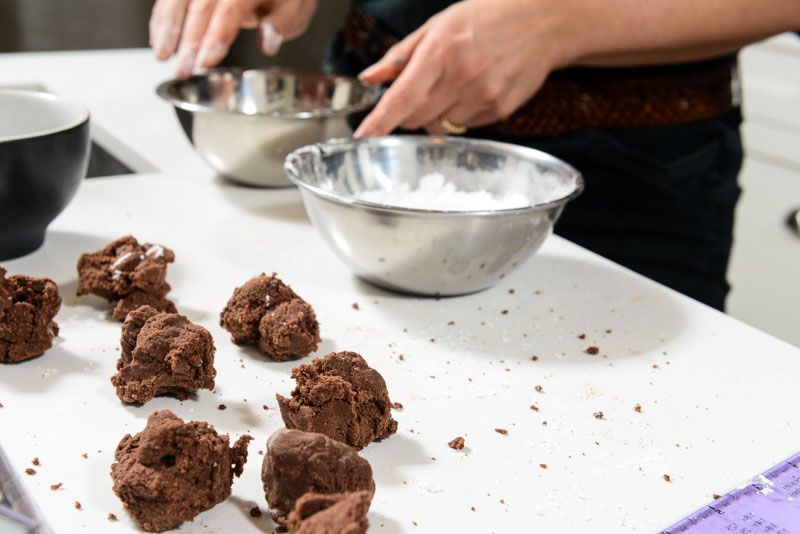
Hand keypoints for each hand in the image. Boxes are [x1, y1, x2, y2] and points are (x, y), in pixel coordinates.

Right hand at [149, 0, 318, 77]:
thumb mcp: (295, 8)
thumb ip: (282, 23)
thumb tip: (268, 41)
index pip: (229, 10)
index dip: (216, 36)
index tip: (206, 61)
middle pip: (200, 6)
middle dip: (188, 41)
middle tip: (183, 69)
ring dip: (167, 26)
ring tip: (162, 54)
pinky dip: (163, 15)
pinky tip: (158, 37)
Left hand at [354, 0, 573, 136]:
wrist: (542, 22)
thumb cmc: (487, 17)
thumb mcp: (438, 25)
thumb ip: (401, 55)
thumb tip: (369, 78)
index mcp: (440, 52)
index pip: (401, 97)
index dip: (379, 122)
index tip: (362, 137)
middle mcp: (461, 78)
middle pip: (415, 119)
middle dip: (407, 112)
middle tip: (420, 90)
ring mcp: (482, 97)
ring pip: (439, 125)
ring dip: (436, 113)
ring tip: (454, 83)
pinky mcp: (499, 111)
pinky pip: (465, 125)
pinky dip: (460, 114)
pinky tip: (474, 89)